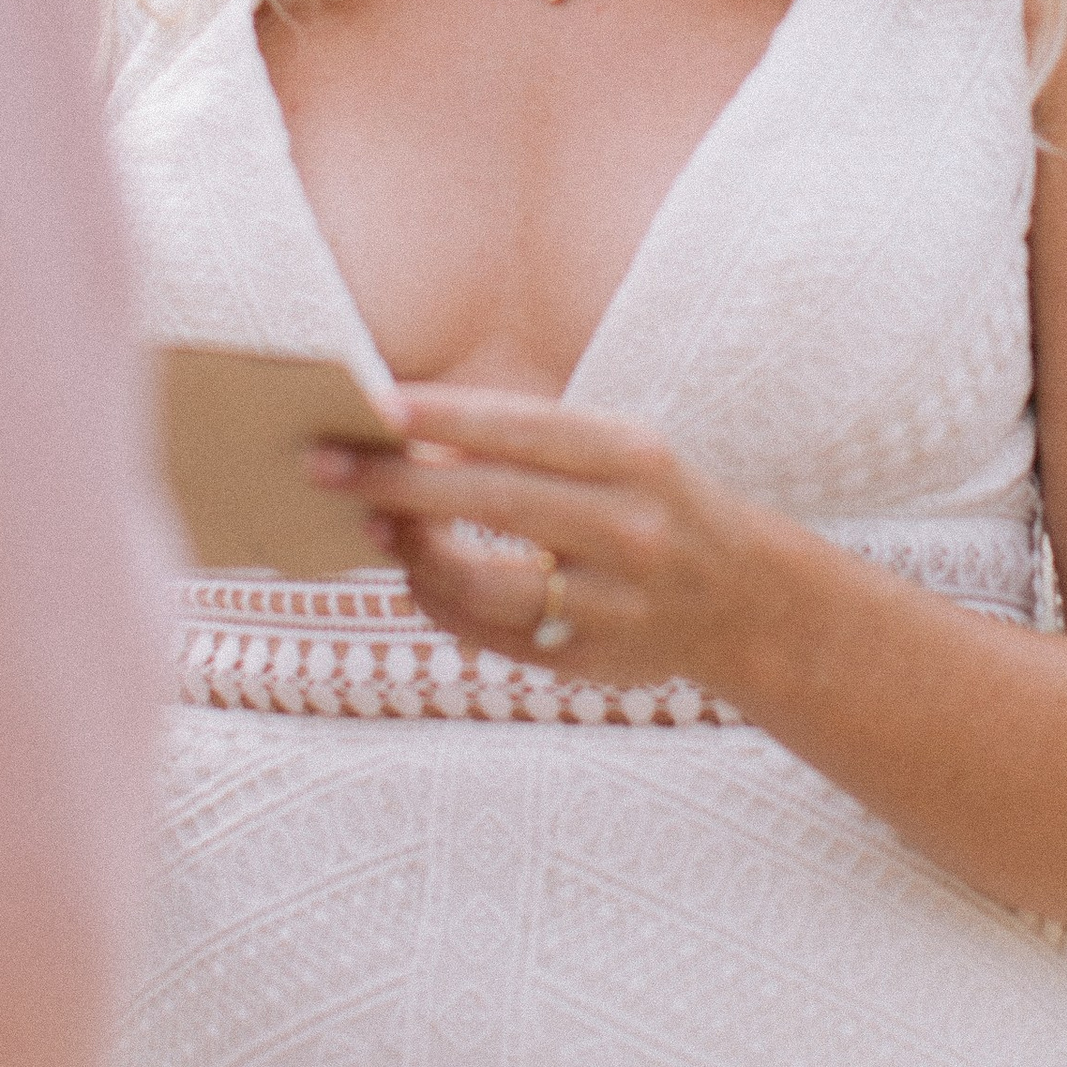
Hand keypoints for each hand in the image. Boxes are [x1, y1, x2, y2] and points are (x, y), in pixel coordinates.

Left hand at [312, 382, 781, 690]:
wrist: (743, 601)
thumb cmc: (650, 500)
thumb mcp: (616, 451)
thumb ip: (527, 441)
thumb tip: (408, 431)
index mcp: (634, 456)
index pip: (523, 429)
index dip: (444, 418)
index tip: (374, 404)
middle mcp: (631, 529)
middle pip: (495, 502)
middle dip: (400, 483)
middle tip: (323, 465)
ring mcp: (614, 604)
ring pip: (487, 582)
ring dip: (414, 554)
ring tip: (371, 527)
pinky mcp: (592, 662)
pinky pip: (493, 634)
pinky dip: (441, 602)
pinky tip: (413, 575)